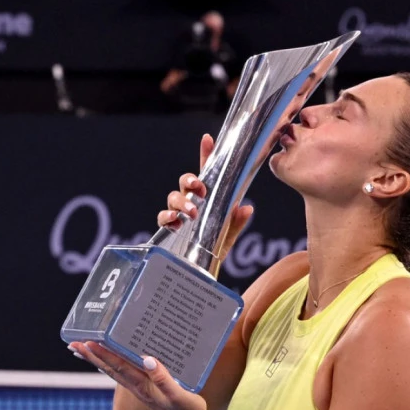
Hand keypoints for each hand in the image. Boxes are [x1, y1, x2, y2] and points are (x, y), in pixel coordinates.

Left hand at [69, 341, 210, 409]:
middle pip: (109, 369)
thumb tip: (147, 360)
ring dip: (97, 360)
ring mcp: (139, 388)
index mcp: (142, 386)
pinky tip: (109, 360)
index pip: (118, 367)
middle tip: (74, 344)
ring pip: (113, 371)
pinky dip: (111, 365)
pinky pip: (123, 374)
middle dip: (92, 356)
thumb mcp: (178, 394)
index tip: (87, 342)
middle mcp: (137, 386)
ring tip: (83, 350)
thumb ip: (164, 379)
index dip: (103, 354)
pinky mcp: (145, 388)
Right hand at [158, 133, 253, 257]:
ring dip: (182, 202)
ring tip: (191, 212)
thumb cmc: (215, 247)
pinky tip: (174, 222)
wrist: (201, 270)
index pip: (206, 173)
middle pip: (185, 181)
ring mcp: (178, 213)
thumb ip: (236, 222)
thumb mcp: (229, 235)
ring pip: (173, 197)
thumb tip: (246, 208)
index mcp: (208, 198)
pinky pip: (163, 217)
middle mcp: (191, 202)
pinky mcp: (169, 227)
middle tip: (199, 189)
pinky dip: (167, 217)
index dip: (206, 155)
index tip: (208, 140)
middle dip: (190, 181)